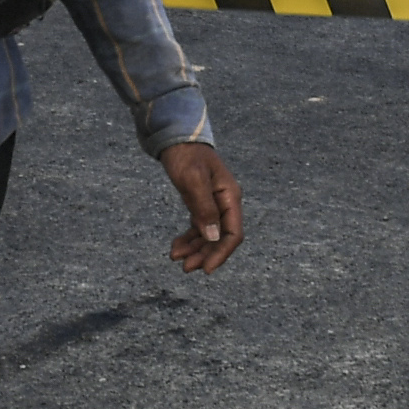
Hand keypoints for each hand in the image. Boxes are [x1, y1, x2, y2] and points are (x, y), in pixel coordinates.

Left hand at [162, 141, 243, 273]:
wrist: (176, 139)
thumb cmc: (186, 156)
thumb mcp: (193, 179)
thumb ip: (204, 208)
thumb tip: (213, 236)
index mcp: (229, 197)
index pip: (233, 233)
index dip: (221, 253)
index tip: (207, 269)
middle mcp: (225, 203)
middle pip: (220, 238)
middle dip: (204, 254)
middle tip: (185, 268)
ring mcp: (213, 204)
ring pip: (208, 236)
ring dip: (195, 249)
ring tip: (176, 258)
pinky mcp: (201, 204)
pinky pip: (198, 228)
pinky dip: (188, 239)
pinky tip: (176, 247)